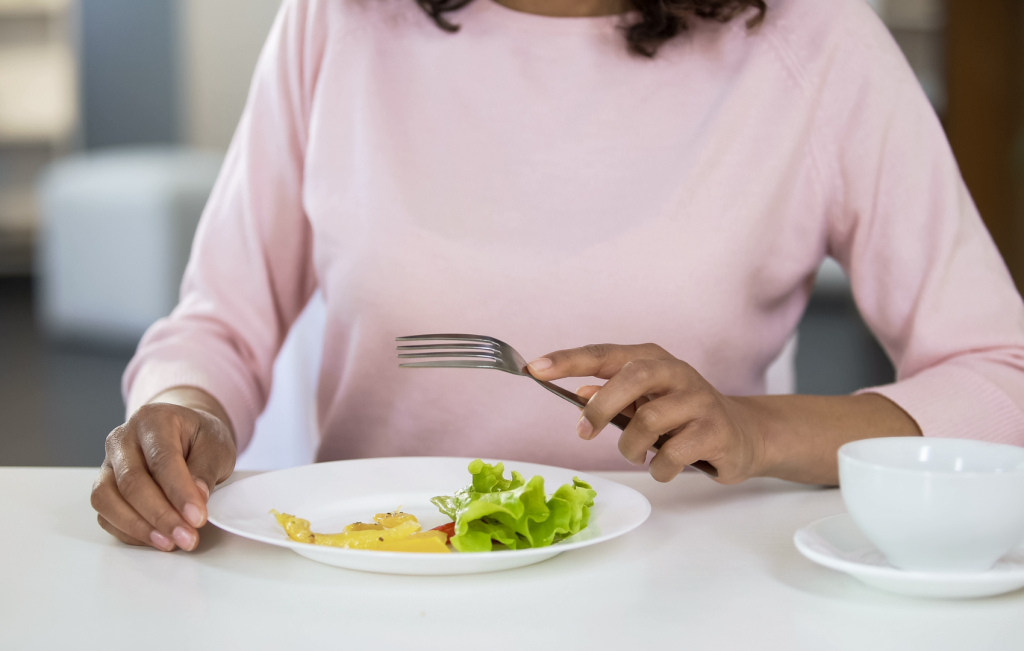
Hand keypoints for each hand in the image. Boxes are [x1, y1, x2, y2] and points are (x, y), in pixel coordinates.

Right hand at [91, 390, 235, 550]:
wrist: (185, 435)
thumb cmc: (200, 439)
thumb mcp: (217, 446)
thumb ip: (206, 469)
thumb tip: (196, 499)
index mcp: (153, 420)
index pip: (162, 459)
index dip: (179, 492)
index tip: (198, 518)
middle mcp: (123, 438)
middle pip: (132, 482)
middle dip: (161, 516)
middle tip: (187, 537)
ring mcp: (108, 463)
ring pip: (107, 499)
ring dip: (139, 527)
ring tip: (170, 543)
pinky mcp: (104, 486)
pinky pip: (105, 514)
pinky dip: (128, 531)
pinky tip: (155, 539)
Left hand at [528, 344, 764, 483]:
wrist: (742, 434)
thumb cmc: (683, 417)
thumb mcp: (645, 402)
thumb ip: (613, 396)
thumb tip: (580, 392)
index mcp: (653, 360)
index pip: (605, 354)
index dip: (569, 360)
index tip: (535, 368)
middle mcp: (677, 373)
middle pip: (632, 377)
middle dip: (601, 406)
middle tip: (584, 431)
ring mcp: (699, 401)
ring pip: (648, 422)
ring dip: (632, 447)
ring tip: (637, 453)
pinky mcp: (715, 432)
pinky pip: (671, 454)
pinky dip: (658, 467)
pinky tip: (662, 465)